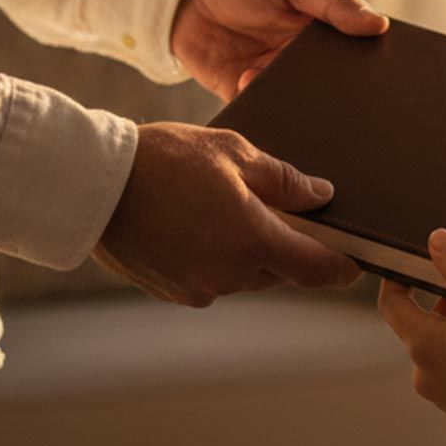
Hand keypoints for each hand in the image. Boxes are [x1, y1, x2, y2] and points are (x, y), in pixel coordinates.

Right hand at [93, 122, 359, 305]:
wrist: (91, 184)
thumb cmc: (164, 160)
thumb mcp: (233, 153)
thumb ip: (284, 180)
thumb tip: (322, 196)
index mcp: (252, 240)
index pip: (316, 269)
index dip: (341, 267)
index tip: (355, 261)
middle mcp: (230, 274)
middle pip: (281, 270)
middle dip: (286, 245)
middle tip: (277, 209)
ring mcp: (199, 288)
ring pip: (246, 275)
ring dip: (248, 250)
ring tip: (226, 208)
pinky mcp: (172, 292)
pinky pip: (212, 278)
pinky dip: (216, 257)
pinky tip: (197, 224)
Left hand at [170, 0, 387, 99]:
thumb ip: (333, 1)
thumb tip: (379, 24)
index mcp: (324, 30)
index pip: (357, 55)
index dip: (371, 69)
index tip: (387, 84)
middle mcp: (304, 60)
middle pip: (333, 87)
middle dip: (340, 98)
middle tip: (351, 106)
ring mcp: (276, 80)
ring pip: (301, 106)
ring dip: (302, 107)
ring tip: (304, 103)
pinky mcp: (246, 96)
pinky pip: (264, 114)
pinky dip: (266, 114)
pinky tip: (260, 94)